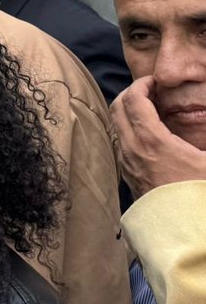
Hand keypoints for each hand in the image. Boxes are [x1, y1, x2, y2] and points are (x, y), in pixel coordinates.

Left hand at [112, 75, 205, 196]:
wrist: (186, 233)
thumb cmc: (199, 195)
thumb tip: (204, 119)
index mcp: (152, 140)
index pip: (134, 100)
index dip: (142, 84)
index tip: (154, 80)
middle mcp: (132, 149)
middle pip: (118, 107)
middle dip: (130, 93)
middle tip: (149, 90)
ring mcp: (127, 163)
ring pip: (116, 125)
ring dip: (126, 111)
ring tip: (148, 109)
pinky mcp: (127, 175)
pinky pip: (120, 143)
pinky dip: (127, 129)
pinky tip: (146, 134)